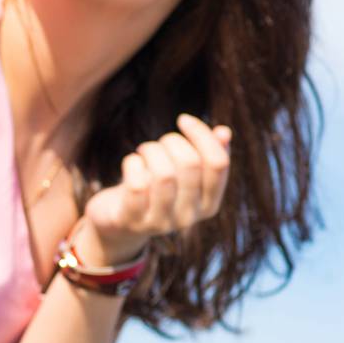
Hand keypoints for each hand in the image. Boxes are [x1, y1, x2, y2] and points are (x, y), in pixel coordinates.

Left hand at [79, 114, 231, 265]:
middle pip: (190, 164)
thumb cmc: (155, 189)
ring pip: (164, 174)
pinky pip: (137, 185)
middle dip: (172, 141)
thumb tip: (224, 132)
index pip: (218, 163)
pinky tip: (131, 163)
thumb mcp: (182, 173)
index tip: (184, 120)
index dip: (202, 135)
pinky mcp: (133, 221)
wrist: (120, 222)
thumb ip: (205, 154)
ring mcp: (161, 222)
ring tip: (143, 150)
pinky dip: (132, 164)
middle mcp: (190, 217)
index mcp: (209, 204)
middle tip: (158, 143)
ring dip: (151, 151)